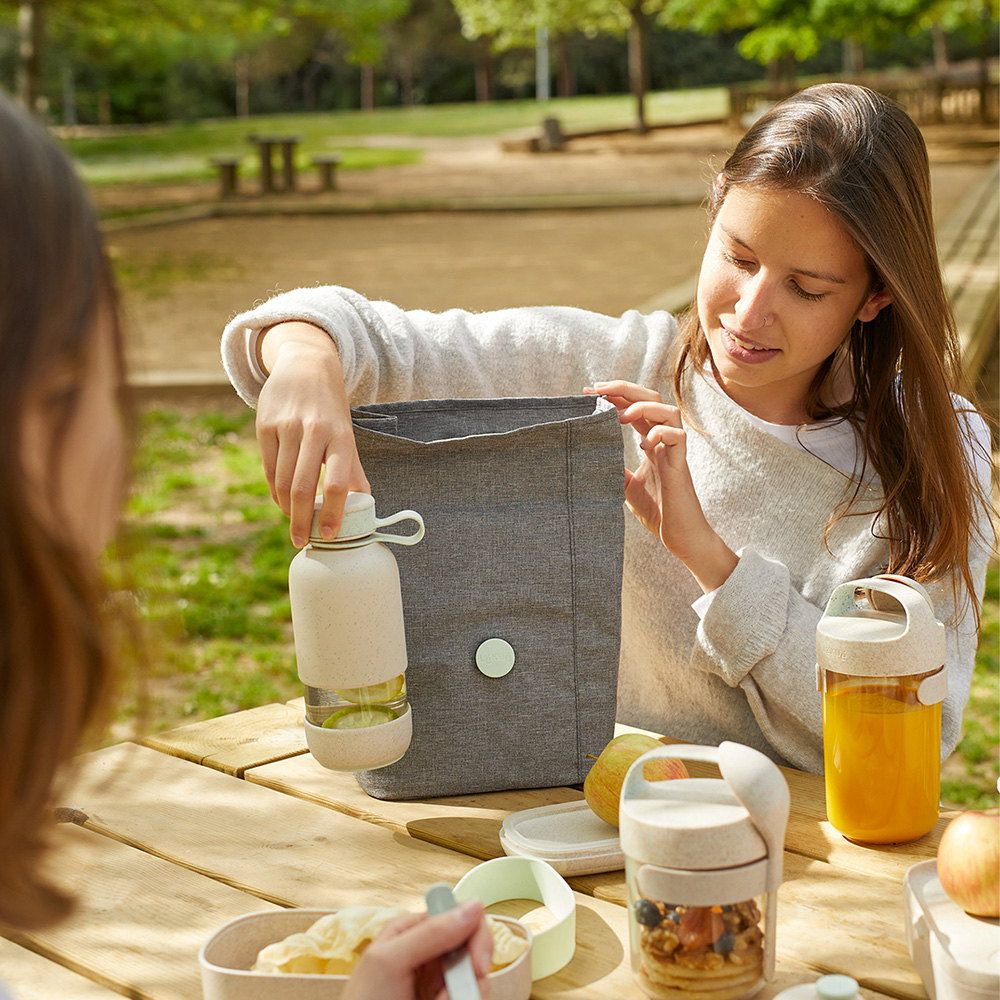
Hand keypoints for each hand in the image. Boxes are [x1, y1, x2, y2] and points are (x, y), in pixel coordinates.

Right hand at [255, 322, 369, 546]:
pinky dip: (273, 491)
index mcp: (341, 436)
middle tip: (301, 541)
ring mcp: (286, 427)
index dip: (332, 512)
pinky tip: (281, 502)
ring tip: (293, 523)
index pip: (338, 482)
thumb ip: (353, 469)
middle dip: (301, 521)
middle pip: (302, 487)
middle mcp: (313, 430)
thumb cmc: (331, 409)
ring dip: (286, 509)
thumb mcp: (347, 433)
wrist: (306, 364)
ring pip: (281, 481)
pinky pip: (268, 468)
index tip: (329, 535)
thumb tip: (366, 507)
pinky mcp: (264, 425)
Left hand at [343, 901, 492, 999]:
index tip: (477, 963)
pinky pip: (469, 995)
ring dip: (464, 995)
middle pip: (475, 948)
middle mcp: (431, 951)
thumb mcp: (390, 960)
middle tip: (452, 995)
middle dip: (472, 973)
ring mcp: (438, 979)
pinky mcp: (445, 997)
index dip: (476, 935)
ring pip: (476, 978)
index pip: (461, 914)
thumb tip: (474, 906)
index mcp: (415, 929)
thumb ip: (430, 932)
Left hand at [584, 380, 737, 592]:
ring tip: (620, 416)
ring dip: (643, 408)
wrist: (679, 537)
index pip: (634, 407)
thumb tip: (589, 455)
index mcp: (651, 442)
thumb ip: (613, 468)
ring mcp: (674, 452)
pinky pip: (679, 437)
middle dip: (625, 389)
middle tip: (598, 389)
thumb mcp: (625, 486)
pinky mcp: (681, 467)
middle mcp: (664, 441)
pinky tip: (644, 444)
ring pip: (669, 411)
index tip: (588, 391)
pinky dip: (660, 433)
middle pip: (652, 399)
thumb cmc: (657, 512)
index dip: (614, 395)